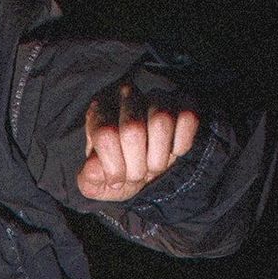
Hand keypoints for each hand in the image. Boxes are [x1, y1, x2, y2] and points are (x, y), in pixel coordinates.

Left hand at [76, 83, 198, 201]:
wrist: (144, 166)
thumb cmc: (117, 170)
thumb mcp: (97, 182)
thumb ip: (89, 180)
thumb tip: (94, 170)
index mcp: (99, 112)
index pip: (105, 134)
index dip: (113, 166)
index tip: (117, 181)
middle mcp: (126, 96)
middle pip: (132, 129)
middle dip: (135, 167)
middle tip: (135, 177)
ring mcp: (156, 96)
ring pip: (161, 121)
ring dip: (158, 159)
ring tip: (152, 167)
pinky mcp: (183, 102)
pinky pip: (188, 118)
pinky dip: (181, 145)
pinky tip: (171, 152)